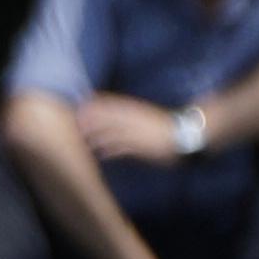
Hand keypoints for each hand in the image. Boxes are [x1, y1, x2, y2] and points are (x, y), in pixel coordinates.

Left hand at [74, 92, 192, 166]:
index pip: (106, 104)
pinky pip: (119, 148)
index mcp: (132, 108)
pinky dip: (108, 150)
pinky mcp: (138, 147)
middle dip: (88, 122)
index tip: (79, 109)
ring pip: (107, 132)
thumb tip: (116, 116)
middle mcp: (130, 118)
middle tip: (74, 126)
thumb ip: (130, 114)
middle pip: (102, 118)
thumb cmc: (165, 126)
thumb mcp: (145, 115)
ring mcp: (134, 133)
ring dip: (94, 137)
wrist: (184, 136)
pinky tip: (101, 154)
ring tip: (82, 141)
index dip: (92, 107)